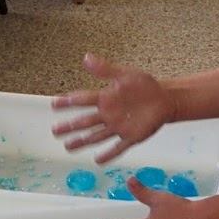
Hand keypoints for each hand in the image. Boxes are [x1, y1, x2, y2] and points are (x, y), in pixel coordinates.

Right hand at [51, 53, 174, 162]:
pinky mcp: (131, 137)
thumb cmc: (144, 86)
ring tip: (68, 147)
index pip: (82, 100)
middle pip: (85, 121)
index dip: (68, 102)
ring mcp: (118, 127)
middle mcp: (108, 114)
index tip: (54, 104)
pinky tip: (97, 160)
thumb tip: (86, 58)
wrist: (164, 99)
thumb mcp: (125, 74)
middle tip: (55, 131)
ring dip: (82, 141)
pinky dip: (108, 154)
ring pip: (96, 136)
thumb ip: (105, 69)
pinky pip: (117, 147)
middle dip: (70, 126)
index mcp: (106, 98)